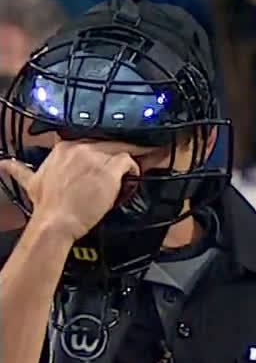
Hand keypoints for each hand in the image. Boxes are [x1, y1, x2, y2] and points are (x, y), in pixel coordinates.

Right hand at [0, 141, 139, 242]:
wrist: (56, 222)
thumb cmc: (48, 206)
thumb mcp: (32, 182)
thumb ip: (20, 169)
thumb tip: (5, 164)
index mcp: (63, 148)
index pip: (91, 141)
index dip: (103, 149)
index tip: (108, 157)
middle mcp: (79, 149)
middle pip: (108, 143)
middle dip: (120, 151)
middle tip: (130, 161)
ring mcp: (94, 159)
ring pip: (121, 149)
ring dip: (131, 159)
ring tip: (136, 168)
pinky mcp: (108, 171)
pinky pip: (128, 161)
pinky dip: (134, 168)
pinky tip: (133, 177)